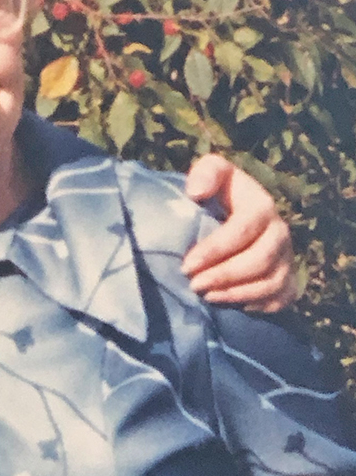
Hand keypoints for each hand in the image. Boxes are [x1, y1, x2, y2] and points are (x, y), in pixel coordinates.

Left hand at [181, 153, 298, 311]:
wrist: (237, 211)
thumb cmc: (220, 191)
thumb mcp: (212, 171)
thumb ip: (206, 173)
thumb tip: (196, 192)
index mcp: (262, 206)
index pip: (242, 231)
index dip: (215, 250)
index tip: (187, 263)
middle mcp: (281, 233)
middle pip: (258, 261)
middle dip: (224, 276)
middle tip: (194, 284)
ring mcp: (287, 258)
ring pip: (270, 284)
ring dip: (236, 293)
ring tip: (206, 295)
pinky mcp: (289, 279)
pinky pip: (280, 299)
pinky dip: (256, 304)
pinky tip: (230, 304)